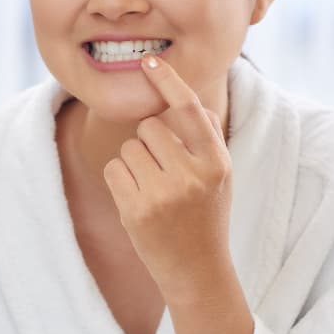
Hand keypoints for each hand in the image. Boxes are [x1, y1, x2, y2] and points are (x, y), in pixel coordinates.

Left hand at [103, 54, 232, 305]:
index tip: (149, 61)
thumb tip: (192, 99)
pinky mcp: (136, 210)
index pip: (190, 110)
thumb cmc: (206, 216)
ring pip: (128, 147)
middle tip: (162, 170)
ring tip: (153, 189)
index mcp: (216, 163)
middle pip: (150, 126)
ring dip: (133, 162)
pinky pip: (113, 169)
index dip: (168, 81)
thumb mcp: (220, 177)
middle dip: (148, 141)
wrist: (198, 273)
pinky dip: (119, 180)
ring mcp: (163, 194)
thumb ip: (208, 139)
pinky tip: (138, 201)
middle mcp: (192, 175)